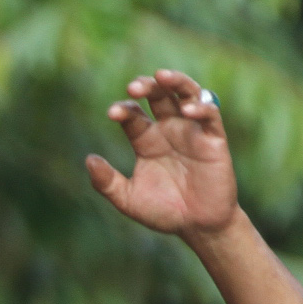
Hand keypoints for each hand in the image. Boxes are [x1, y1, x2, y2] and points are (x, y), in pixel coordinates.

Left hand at [85, 68, 240, 241]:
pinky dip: (201, 107)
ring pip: (186, 94)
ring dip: (175, 81)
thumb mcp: (128, 199)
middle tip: (134, 87)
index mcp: (146, 140)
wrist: (197, 227)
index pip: (133, 114)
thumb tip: (88, 160)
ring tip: (161, 76)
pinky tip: (187, 110)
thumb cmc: (163, 211)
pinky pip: (211, 114)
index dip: (123, 109)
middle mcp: (169, 129)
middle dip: (147, 86)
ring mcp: (192, 131)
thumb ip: (107, 182)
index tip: (113, 113)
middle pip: (158, 95)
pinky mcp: (214, 139)